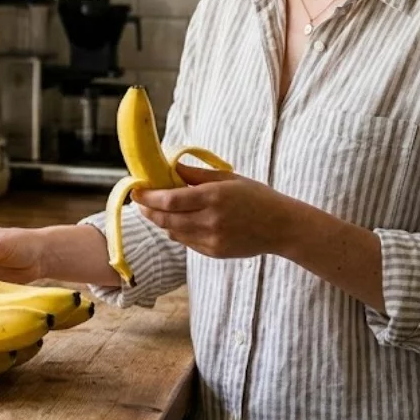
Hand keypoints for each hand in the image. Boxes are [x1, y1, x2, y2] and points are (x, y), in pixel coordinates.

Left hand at [133, 163, 299, 258]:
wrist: (282, 227)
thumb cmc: (256, 197)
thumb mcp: (228, 178)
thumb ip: (196, 175)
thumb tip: (170, 167)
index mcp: (214, 197)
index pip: (170, 200)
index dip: (148, 197)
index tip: (137, 190)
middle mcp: (211, 220)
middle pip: (166, 218)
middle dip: (149, 210)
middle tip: (141, 201)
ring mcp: (212, 240)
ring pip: (172, 232)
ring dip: (162, 220)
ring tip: (160, 209)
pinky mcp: (214, 252)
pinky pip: (186, 242)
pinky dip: (178, 231)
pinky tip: (182, 221)